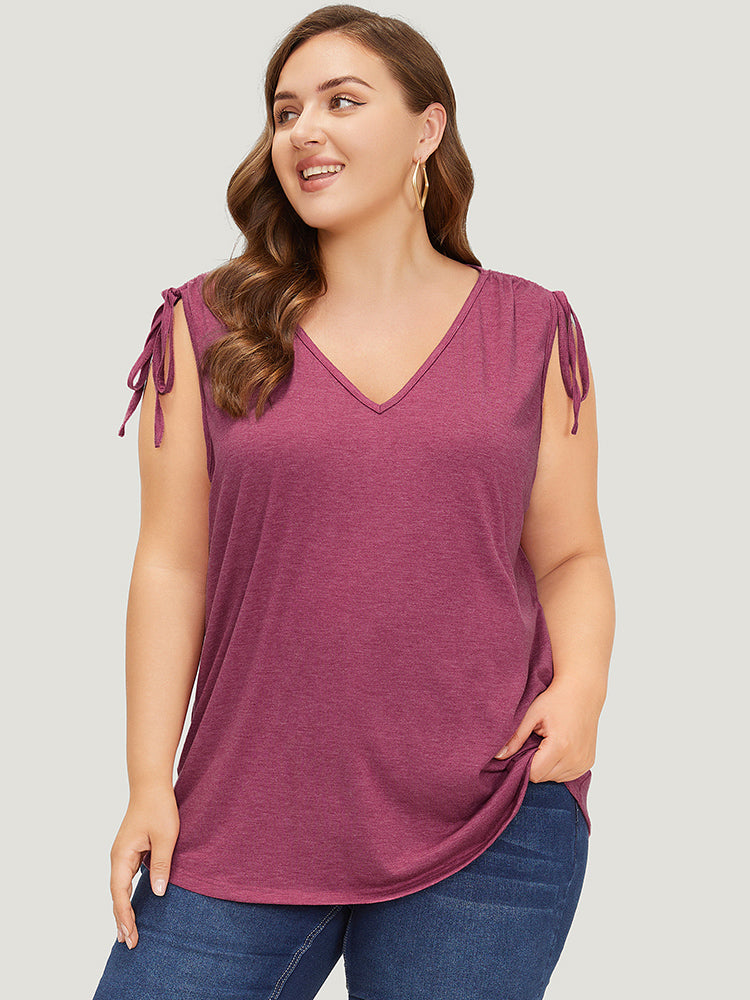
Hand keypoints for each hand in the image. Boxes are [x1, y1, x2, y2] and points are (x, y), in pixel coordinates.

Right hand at [109, 784, 179, 949]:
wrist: (151, 785)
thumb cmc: (159, 808)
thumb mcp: (165, 838)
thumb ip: (160, 866)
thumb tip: (158, 894)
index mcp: (122, 856)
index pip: (119, 893)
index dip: (125, 916)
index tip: (130, 936)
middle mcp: (118, 857)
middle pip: (117, 894)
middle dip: (121, 919)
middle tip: (128, 942)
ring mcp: (123, 854)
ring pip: (120, 887)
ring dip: (124, 908)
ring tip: (127, 931)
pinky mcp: (131, 850)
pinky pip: (127, 878)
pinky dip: (128, 894)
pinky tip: (134, 905)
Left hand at [494, 677, 601, 782]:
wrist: (582, 691)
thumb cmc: (556, 699)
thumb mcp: (532, 715)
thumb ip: (515, 738)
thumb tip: (498, 757)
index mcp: (560, 746)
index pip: (534, 774)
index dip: (522, 764)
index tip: (521, 749)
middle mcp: (575, 758)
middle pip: (543, 778)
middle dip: (534, 764)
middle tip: (533, 743)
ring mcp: (583, 762)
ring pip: (555, 778)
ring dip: (546, 766)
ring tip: (546, 744)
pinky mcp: (588, 763)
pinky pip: (567, 775)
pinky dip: (558, 766)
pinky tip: (558, 748)